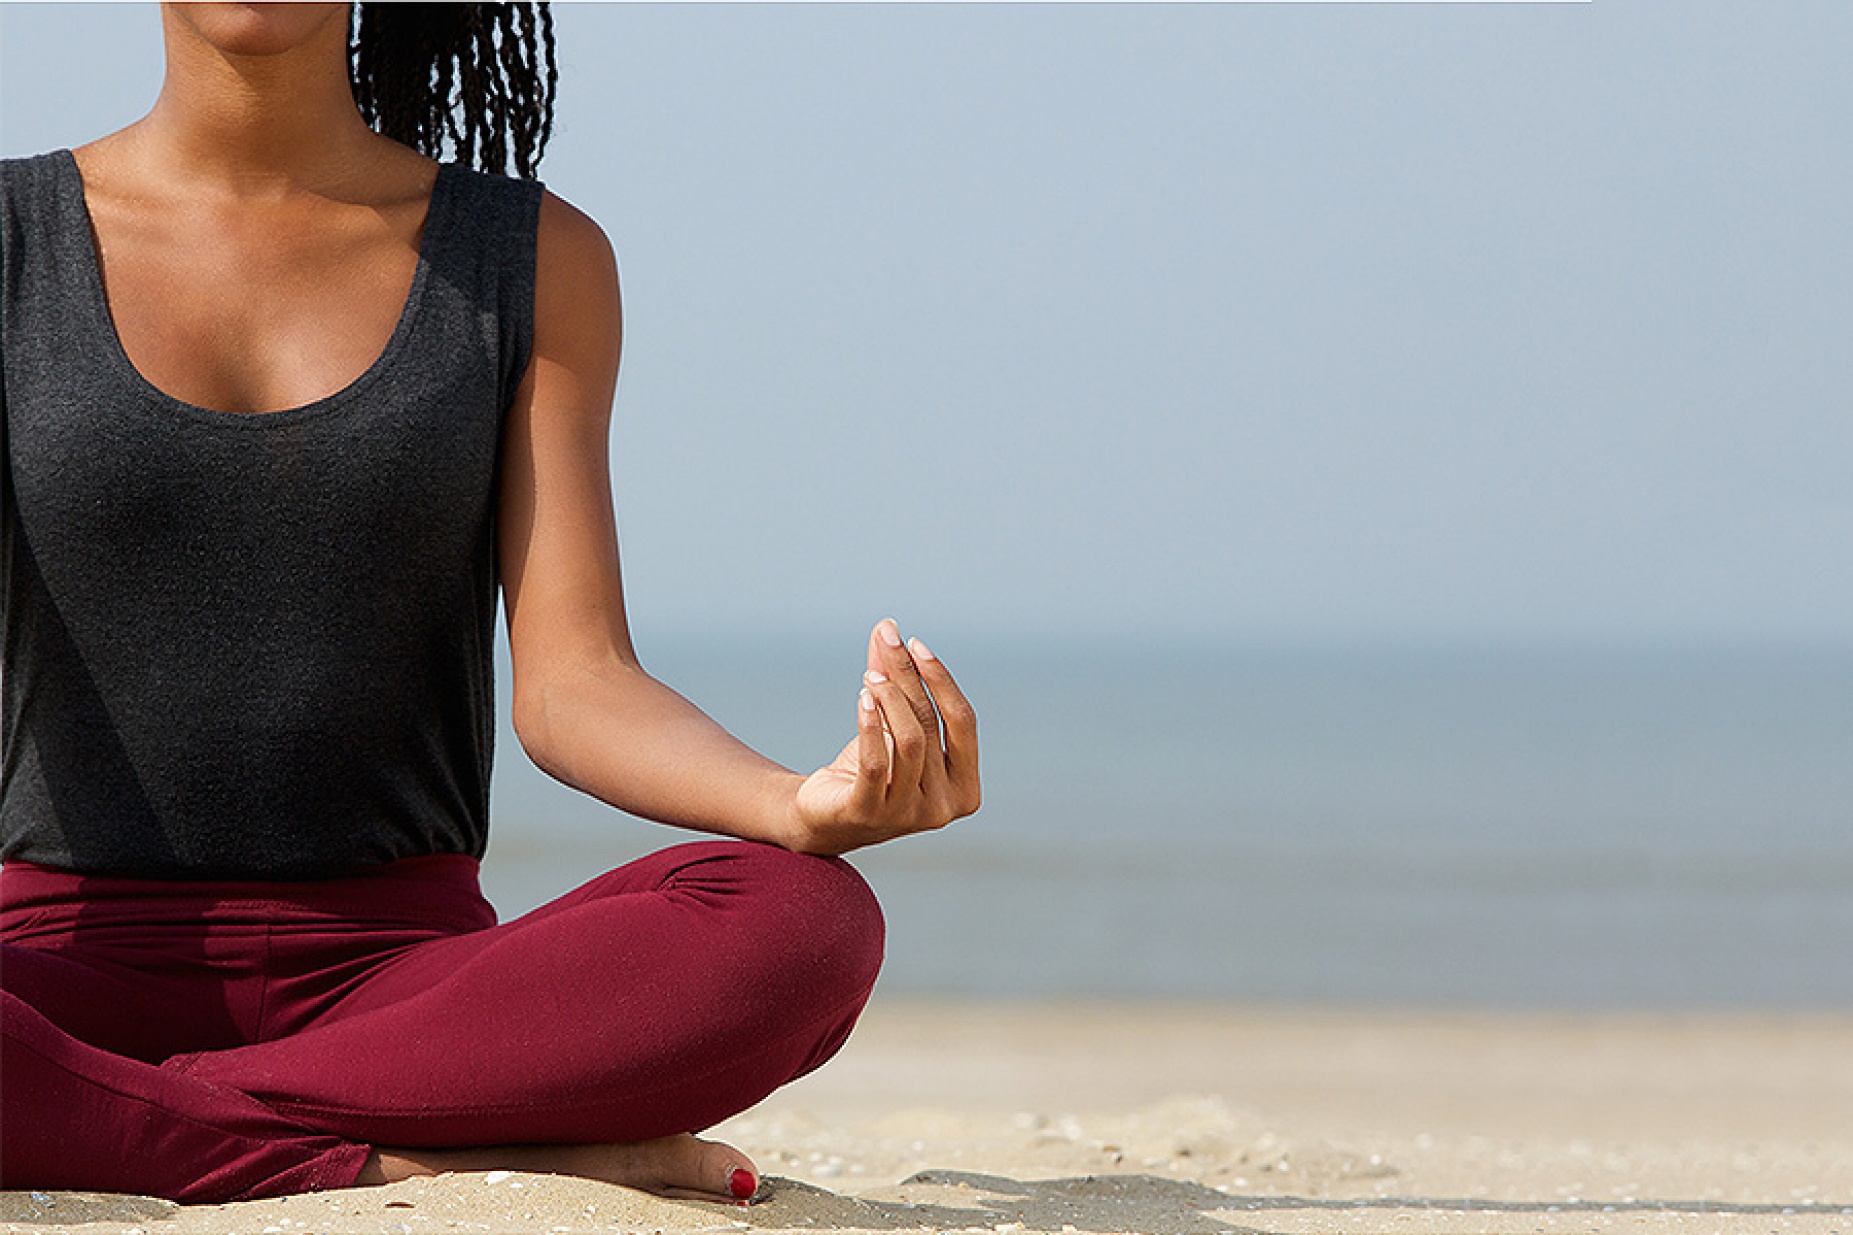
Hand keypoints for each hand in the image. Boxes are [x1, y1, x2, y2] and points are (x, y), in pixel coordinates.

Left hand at [788, 619, 980, 854]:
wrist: (824, 817)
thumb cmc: (871, 770)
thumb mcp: (890, 726)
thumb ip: (894, 682)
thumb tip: (888, 628)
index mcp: (965, 788)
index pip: (964, 722)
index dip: (941, 679)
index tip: (915, 643)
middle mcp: (944, 808)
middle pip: (931, 725)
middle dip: (909, 677)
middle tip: (888, 643)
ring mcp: (908, 816)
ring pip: (909, 741)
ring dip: (890, 698)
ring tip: (870, 677)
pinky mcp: (869, 815)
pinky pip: (877, 763)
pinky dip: (870, 725)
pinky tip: (862, 698)